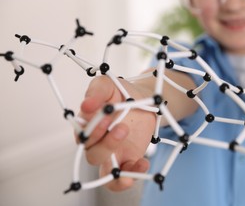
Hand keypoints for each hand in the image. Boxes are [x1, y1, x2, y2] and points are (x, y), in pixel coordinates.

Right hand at [78, 76, 155, 190]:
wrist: (144, 99)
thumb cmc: (121, 93)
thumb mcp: (108, 84)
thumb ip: (96, 91)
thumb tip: (86, 104)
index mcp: (87, 125)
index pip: (82, 134)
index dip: (92, 128)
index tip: (106, 114)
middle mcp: (96, 142)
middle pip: (93, 154)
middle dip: (106, 143)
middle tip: (122, 126)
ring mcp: (112, 153)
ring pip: (105, 171)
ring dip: (116, 162)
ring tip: (128, 137)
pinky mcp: (128, 159)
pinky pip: (123, 177)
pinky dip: (132, 175)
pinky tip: (143, 163)